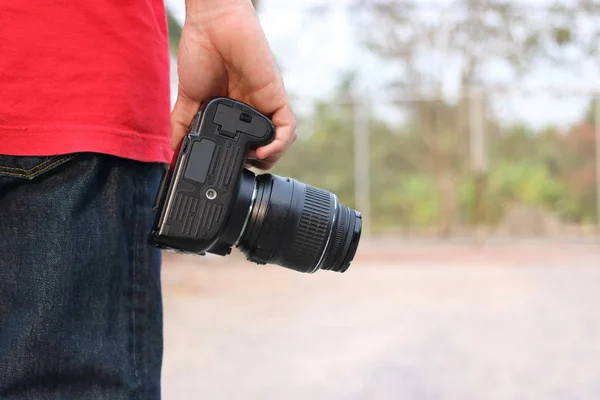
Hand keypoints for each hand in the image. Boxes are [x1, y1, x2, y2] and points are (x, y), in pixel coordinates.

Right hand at [171, 0, 296, 169]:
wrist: (211, 26)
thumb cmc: (200, 53)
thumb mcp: (187, 97)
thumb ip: (182, 123)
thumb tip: (173, 150)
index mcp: (233, 113)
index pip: (244, 145)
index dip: (240, 161)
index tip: (228, 169)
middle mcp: (252, 111)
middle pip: (266, 147)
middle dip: (257, 163)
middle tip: (241, 167)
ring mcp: (265, 105)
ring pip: (281, 141)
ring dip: (272, 157)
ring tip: (254, 161)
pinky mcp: (275, 96)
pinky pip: (287, 127)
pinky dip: (280, 144)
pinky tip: (264, 151)